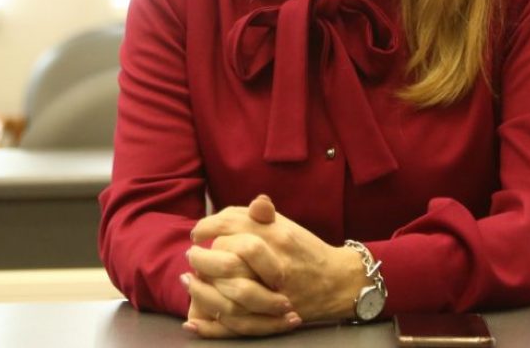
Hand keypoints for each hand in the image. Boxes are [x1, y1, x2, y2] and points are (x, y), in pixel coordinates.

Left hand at [189, 195, 365, 323]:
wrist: (339, 282)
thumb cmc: (307, 252)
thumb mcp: (287, 227)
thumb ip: (264, 214)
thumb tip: (252, 203)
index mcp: (274, 233)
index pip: (231, 222)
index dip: (208, 225)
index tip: (197, 232)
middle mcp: (272, 258)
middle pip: (224, 254)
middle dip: (202, 256)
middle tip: (192, 256)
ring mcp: (271, 289)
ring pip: (226, 290)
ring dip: (202, 288)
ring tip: (190, 281)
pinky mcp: (271, 314)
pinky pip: (236, 322)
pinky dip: (211, 325)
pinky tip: (193, 321)